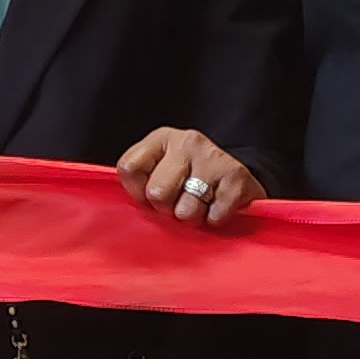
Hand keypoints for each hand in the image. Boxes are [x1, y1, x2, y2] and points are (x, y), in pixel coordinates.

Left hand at [116, 125, 260, 228]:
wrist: (238, 180)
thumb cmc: (191, 181)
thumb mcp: (161, 172)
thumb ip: (141, 182)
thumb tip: (122, 210)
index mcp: (161, 139)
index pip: (129, 168)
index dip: (137, 192)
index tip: (148, 198)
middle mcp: (186, 141)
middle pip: (156, 192)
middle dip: (167, 209)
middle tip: (179, 203)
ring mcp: (212, 156)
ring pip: (185, 209)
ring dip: (193, 217)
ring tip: (200, 205)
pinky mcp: (236, 176)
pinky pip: (213, 216)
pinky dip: (215, 220)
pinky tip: (218, 206)